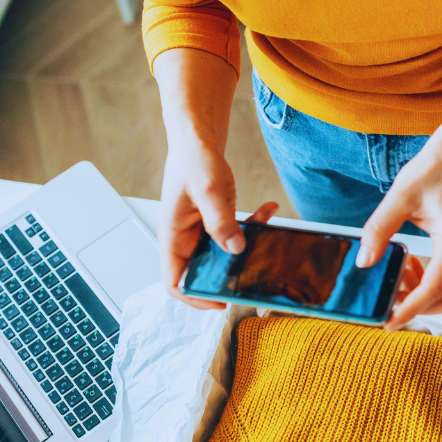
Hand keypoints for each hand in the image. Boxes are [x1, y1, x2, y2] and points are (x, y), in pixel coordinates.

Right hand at [159, 144, 277, 309]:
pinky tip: (268, 210)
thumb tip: (235, 249)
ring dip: (248, 251)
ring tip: (267, 237)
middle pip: (204, 274)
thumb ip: (220, 221)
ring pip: (225, 257)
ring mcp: (202, 234)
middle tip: (255, 273)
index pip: (175, 283)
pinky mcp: (217, 224)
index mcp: (173, 238)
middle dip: (230, 275)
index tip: (220, 301)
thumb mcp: (208, 189)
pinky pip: (236, 237)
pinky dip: (254, 227)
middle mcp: (186, 241)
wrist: (198, 141)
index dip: (194, 298)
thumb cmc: (192, 160)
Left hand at [357, 130, 441, 330]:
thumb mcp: (399, 197)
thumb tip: (363, 262)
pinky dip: (430, 283)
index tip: (388, 322)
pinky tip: (410, 264)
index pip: (435, 288)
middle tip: (391, 302)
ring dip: (426, 296)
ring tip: (399, 276)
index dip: (411, 309)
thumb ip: (379, 229)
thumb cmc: (431, 170)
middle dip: (422, 308)